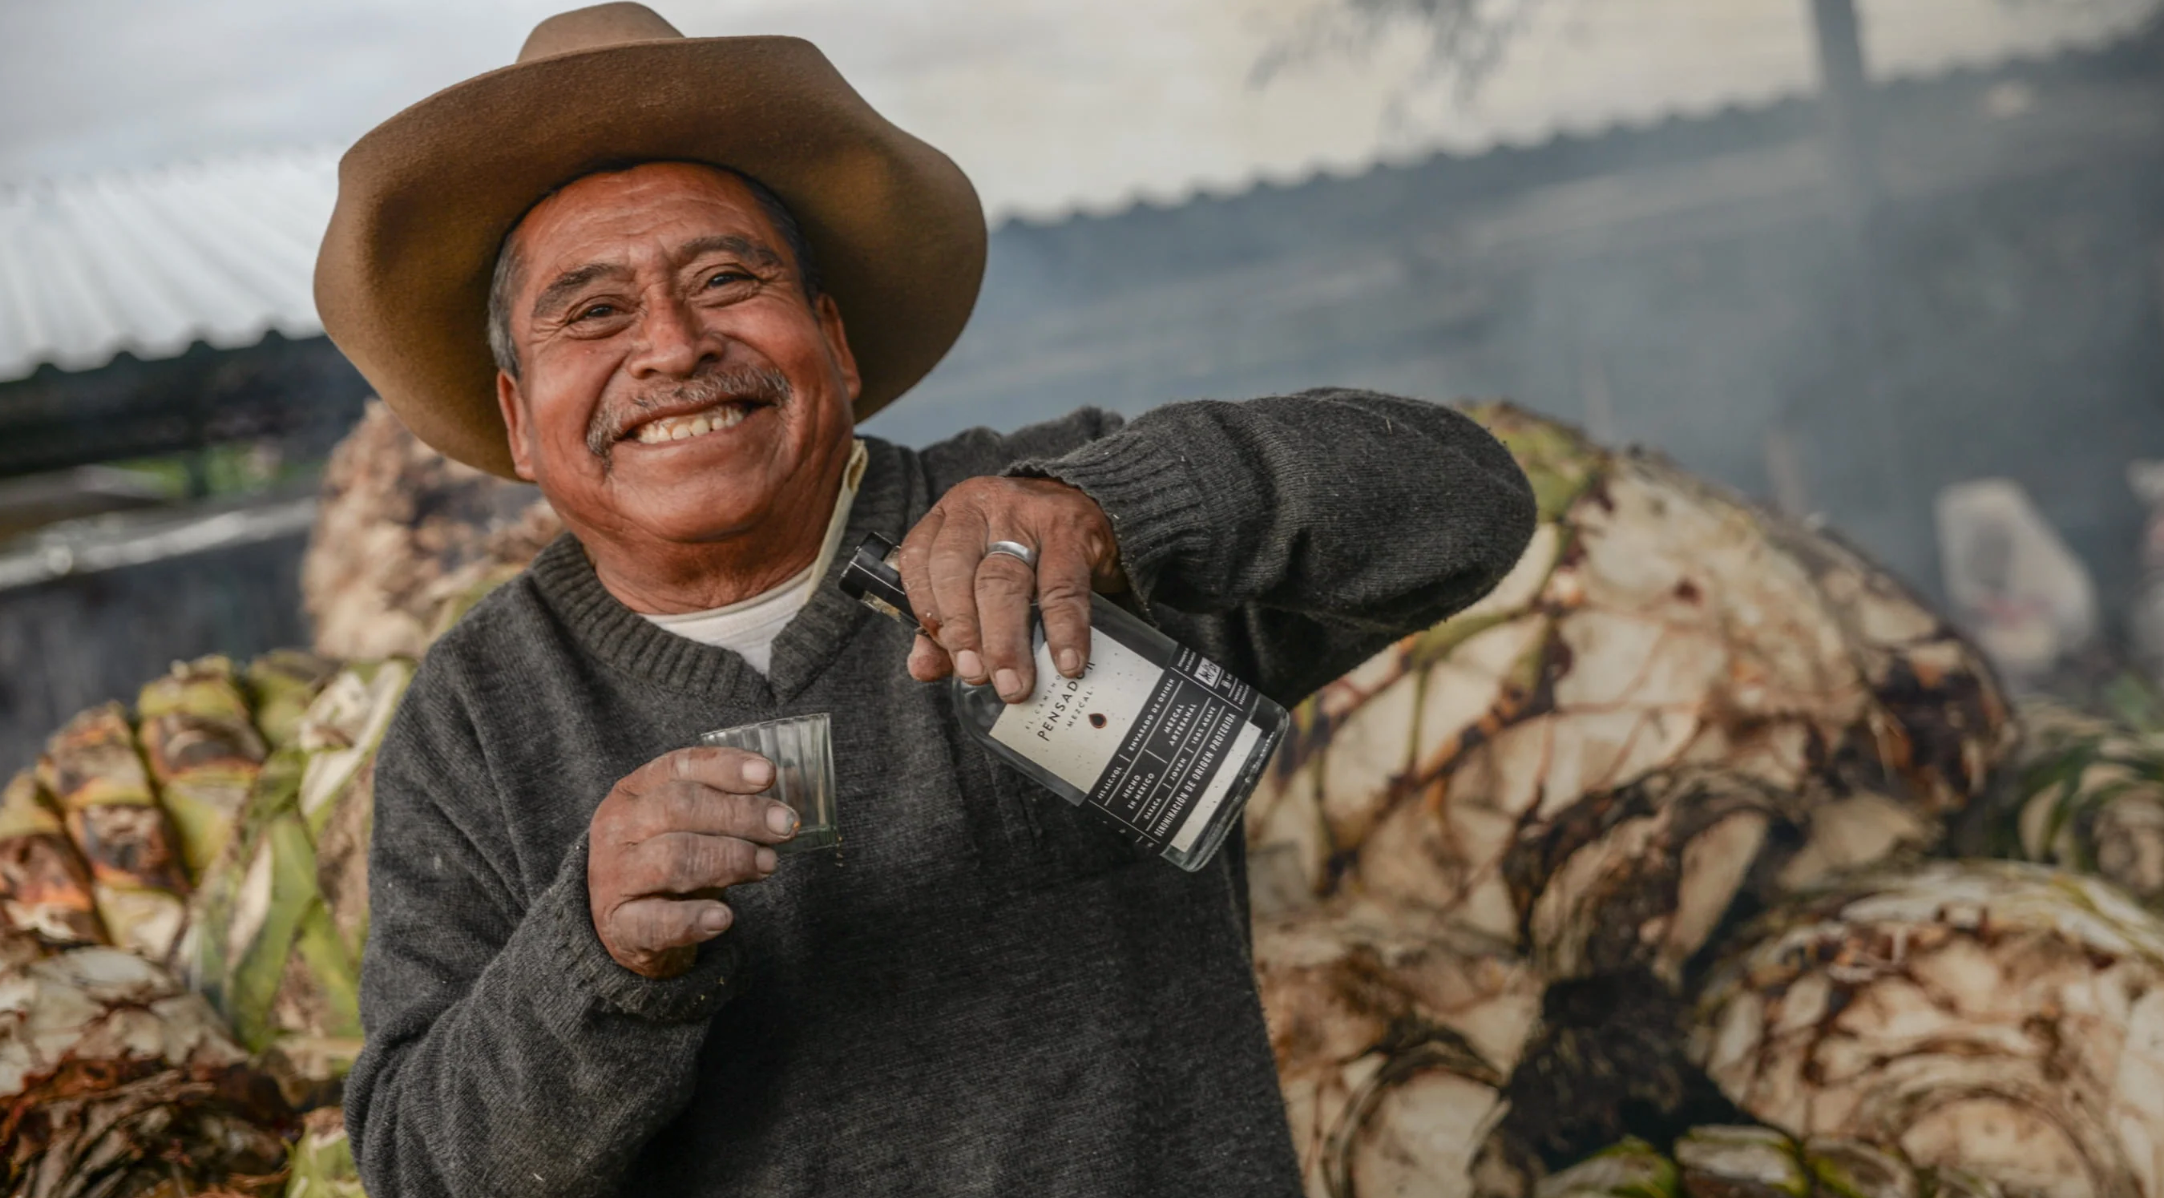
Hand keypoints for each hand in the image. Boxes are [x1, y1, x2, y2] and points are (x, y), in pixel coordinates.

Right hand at [587, 747, 799, 978]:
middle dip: (740, 815)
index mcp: (634, 792)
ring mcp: (614, 876)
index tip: (769, 774)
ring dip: (729, 860)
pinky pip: (656, 922)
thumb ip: (725, 811)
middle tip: (785, 827)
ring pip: (672, 859)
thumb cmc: (666, 862)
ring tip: (767, 865)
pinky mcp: (620, 926)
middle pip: (678, 808)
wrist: (625, 926)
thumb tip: (781, 810)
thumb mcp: (687, 827)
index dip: (726, 767)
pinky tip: (723, 918)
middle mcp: (618, 828)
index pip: (678, 767)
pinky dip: (693, 919)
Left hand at [897, 475, 1124, 702]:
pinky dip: (1064, 629)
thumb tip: (922, 669)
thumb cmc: (1020, 546)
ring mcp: (1027, 515)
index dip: (927, 610)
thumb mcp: (977, 570)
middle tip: (975, 676)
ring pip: (1006, 580)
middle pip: (960, 573)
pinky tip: (1065, 660)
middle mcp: (982, 508)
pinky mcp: (1072, 530)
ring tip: (1013, 681)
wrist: (1083, 501)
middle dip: (964, 632)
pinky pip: (1064, 586)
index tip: (943, 652)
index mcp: (948, 517)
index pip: (920, 560)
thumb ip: (946, 622)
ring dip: (1006, 639)